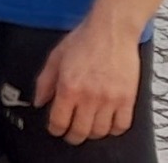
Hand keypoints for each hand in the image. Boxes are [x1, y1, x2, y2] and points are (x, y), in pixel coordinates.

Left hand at [35, 16, 140, 142]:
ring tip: (88, 127)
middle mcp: (89, 97)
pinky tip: (107, 123)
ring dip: (92, 134)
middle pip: (80, 131)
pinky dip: (114, 130)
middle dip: (73, 136)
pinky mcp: (127, 99)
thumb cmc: (83, 40)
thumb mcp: (56, 57)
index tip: (55, 130)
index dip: (55, 130)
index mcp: (69, 87)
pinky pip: (122, 126)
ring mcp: (110, 99)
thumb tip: (39, 102)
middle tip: (71, 134)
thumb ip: (45, 81)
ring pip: (100, 131)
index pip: (59, 121)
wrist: (111, 31)